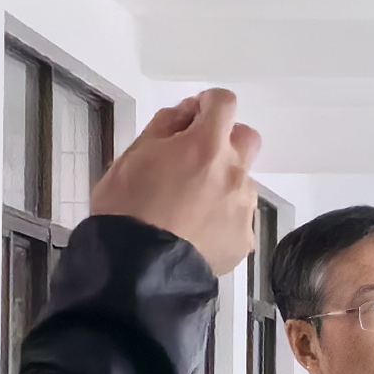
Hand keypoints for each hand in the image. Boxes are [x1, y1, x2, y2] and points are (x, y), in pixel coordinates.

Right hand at [90, 88, 265, 277]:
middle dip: (224, 139)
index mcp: (206, 145)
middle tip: (194, 156)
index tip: (191, 117)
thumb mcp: (131, 156)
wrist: (137, 270)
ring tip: (187, 206)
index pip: (224, 103)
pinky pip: (237, 218)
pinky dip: (221, 218)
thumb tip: (185, 115)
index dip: (207, 105)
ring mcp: (243, 207)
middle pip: (246, 138)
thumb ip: (164, 126)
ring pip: (241, 181)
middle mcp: (234, 172)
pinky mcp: (244, 239)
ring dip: (221, 182)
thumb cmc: (127, 209)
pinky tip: (195, 231)